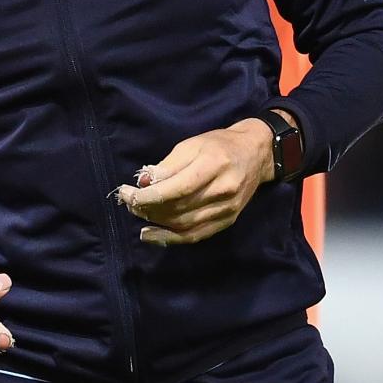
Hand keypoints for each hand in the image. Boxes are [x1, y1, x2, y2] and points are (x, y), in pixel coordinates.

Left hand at [115, 121, 275, 246]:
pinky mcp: (227, 221)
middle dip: (148, 207)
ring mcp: (227, 209)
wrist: (256, 154)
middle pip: (179, 208)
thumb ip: (168, 165)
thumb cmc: (220, 145)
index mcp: (215, 165)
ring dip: (156, 222)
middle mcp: (223, 190)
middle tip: (129, 201)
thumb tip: (144, 184)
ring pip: (184, 224)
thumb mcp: (192, 144)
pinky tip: (150, 234)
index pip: (177, 188)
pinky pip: (194, 235)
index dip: (149, 195)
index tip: (127, 193)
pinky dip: (169, 238)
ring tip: (138, 212)